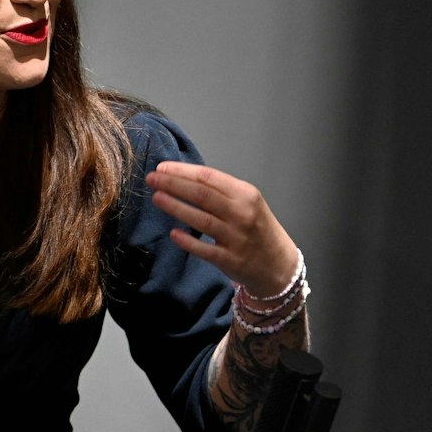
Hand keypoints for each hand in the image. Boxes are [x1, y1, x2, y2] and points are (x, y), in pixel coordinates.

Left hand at [146, 161, 301, 294]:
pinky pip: (204, 249)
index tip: (162, 167)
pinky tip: (173, 233)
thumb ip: (221, 191)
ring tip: (156, 197)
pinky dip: (188, 241)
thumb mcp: (248, 202)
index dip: (183, 171)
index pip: (209, 177)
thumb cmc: (257, 228)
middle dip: (174, 184)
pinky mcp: (230, 260)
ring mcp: (236, 237)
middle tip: (152, 178)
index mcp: (245, 194)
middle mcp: (241, 213)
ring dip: (176, 207)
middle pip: (202, 195)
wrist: (279, 264)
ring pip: (201, 219)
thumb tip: (183, 178)